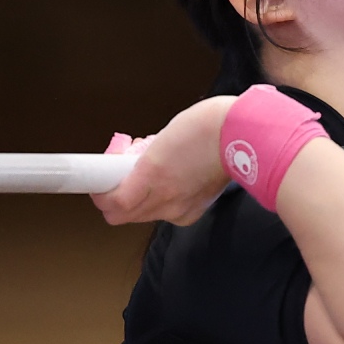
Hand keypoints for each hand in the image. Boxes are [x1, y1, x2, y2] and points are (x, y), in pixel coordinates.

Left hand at [90, 95, 237, 225]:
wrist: (243, 136)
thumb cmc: (204, 128)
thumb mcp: (161, 139)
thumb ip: (141, 161)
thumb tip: (127, 169)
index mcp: (152, 177)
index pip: (111, 204)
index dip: (100, 192)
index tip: (100, 178)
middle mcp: (164, 200)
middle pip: (122, 215)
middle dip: (116, 194)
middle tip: (123, 170)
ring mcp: (179, 210)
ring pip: (142, 214)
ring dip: (137, 196)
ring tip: (149, 171)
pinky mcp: (193, 212)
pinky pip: (164, 213)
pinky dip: (159, 200)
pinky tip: (169, 179)